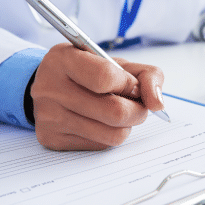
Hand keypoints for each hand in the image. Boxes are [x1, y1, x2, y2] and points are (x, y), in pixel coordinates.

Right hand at [30, 43, 164, 150]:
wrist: (47, 86)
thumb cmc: (87, 71)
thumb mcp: (115, 62)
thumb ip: (145, 75)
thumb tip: (157, 103)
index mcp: (64, 59)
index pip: (105, 77)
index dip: (129, 84)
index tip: (133, 85)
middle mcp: (51, 88)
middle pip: (114, 112)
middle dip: (138, 110)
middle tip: (138, 105)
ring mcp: (50, 116)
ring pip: (112, 134)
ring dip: (127, 125)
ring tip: (121, 113)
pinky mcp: (52, 139)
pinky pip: (100, 145)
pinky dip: (110, 134)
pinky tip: (102, 122)